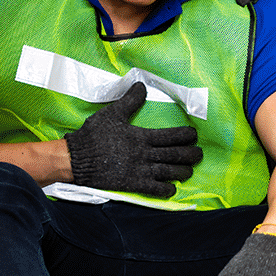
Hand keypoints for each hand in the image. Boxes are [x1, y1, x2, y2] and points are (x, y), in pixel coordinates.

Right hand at [65, 82, 203, 197]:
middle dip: (190, 155)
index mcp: (141, 136)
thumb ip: (130, 101)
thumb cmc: (93, 135)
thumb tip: (142, 85)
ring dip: (182, 172)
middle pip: (174, 155)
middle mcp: (144, 154)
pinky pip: (154, 188)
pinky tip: (172, 189)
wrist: (76, 158)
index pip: (171, 136)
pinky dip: (165, 189)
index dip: (186, 136)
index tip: (194, 135)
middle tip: (200, 154)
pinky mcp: (132, 184)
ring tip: (190, 170)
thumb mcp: (112, 113)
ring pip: (168, 172)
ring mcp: (139, 171)